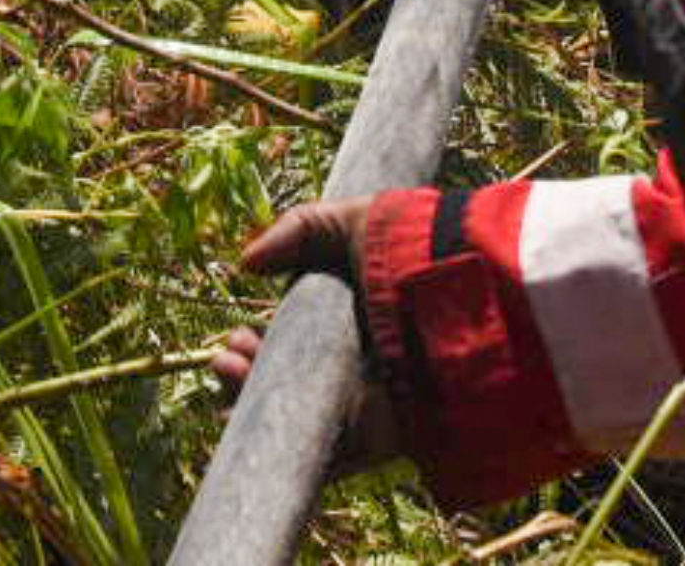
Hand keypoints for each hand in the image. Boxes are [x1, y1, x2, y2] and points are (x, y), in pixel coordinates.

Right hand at [208, 199, 402, 478]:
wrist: (456, 292)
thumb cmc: (406, 250)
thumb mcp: (346, 222)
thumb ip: (295, 230)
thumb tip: (245, 263)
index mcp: (346, 325)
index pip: (290, 348)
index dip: (255, 348)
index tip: (236, 338)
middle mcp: (352, 369)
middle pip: (284, 388)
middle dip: (246, 378)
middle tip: (228, 359)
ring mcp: (364, 407)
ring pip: (297, 424)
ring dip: (255, 412)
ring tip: (233, 380)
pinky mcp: (379, 441)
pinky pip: (328, 462)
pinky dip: (289, 457)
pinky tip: (254, 435)